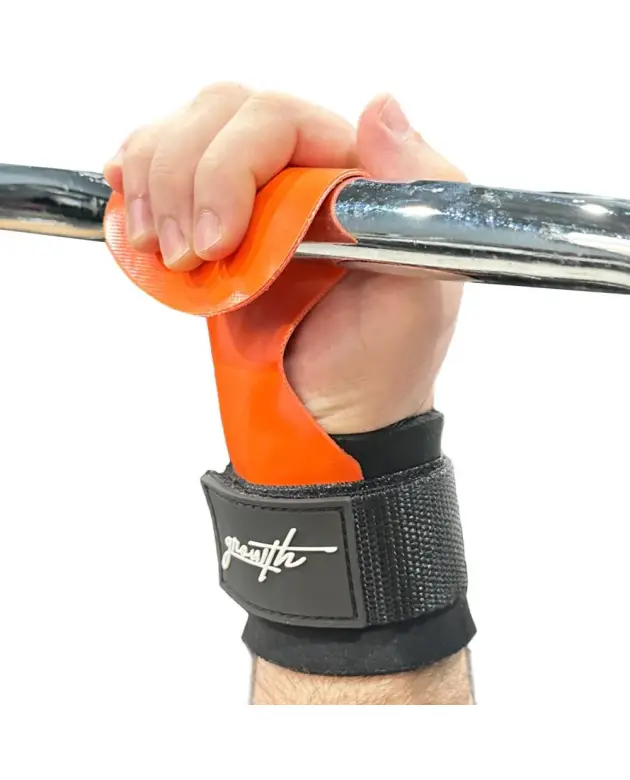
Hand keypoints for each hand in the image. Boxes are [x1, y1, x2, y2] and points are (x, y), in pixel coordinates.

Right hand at [104, 84, 465, 433]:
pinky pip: (160, 170)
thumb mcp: (422, 294)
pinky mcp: (213, 220)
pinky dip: (135, 186)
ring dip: (153, 184)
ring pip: (182, 132)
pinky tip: (135, 218)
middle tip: (188, 258)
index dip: (231, 166)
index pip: (277, 119)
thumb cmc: (383, 361)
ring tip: (163, 252)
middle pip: (221, 113)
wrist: (338, 413)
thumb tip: (379, 108)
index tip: (219, 245)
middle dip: (184, 179)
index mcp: (354, 172)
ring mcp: (253, 192)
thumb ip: (421, 200)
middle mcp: (302, 168)